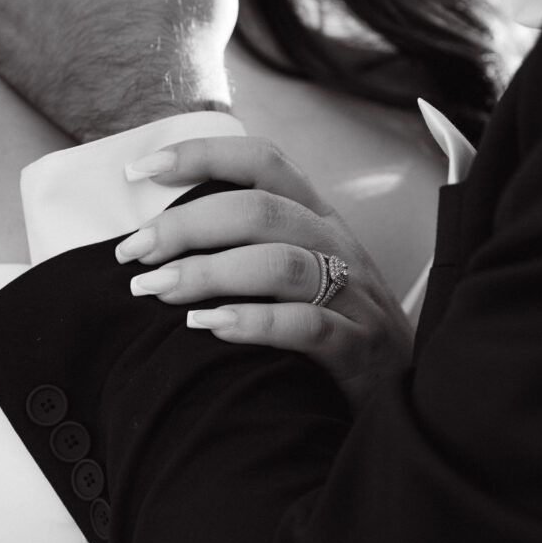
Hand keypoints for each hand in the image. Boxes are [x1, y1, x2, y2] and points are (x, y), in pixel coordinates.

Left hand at [114, 136, 413, 411]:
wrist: (406, 387)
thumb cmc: (336, 321)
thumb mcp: (304, 266)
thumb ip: (250, 242)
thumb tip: (161, 235)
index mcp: (317, 216)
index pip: (262, 162)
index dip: (201, 155)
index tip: (140, 170)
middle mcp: (336, 243)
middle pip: (259, 211)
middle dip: (187, 225)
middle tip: (135, 253)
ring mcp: (352, 295)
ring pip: (279, 264)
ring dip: (209, 273)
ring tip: (156, 290)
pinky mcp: (358, 347)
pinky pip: (306, 326)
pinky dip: (253, 323)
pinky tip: (210, 327)